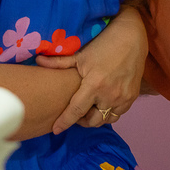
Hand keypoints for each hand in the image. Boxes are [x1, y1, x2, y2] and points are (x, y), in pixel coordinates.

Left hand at [37, 7, 146, 133]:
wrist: (131, 38)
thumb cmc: (103, 45)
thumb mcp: (80, 55)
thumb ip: (59, 63)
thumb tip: (38, 61)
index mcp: (94, 85)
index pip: (76, 111)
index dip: (65, 122)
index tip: (55, 130)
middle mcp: (109, 95)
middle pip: (92, 121)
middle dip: (81, 122)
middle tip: (75, 114)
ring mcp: (122, 98)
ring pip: (106, 120)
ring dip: (95, 118)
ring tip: (89, 110)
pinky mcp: (132, 97)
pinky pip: (118, 114)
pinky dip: (109, 113)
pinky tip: (102, 104)